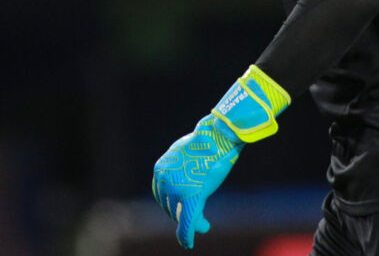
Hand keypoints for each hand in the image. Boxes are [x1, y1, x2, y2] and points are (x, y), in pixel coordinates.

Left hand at [151, 65, 289, 248]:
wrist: (217, 137)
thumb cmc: (206, 143)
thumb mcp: (186, 154)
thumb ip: (181, 170)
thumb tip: (185, 186)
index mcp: (160, 169)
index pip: (161, 194)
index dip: (170, 206)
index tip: (177, 213)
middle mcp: (164, 180)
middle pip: (169, 206)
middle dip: (180, 215)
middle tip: (197, 219)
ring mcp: (177, 189)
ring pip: (180, 215)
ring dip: (190, 223)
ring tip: (202, 224)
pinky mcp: (191, 198)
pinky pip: (187, 221)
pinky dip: (186, 234)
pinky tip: (188, 243)